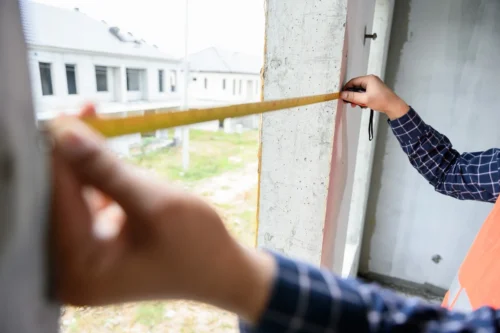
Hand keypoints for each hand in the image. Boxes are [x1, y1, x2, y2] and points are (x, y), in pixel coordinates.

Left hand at [49, 104, 274, 322]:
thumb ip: (107, 169)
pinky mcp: (93, 245)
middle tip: (80, 112)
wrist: (220, 268)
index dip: (60, 155)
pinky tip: (100, 150)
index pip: (57, 202)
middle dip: (70, 154)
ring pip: (70, 195)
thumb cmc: (197, 244)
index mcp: (80, 271)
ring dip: (82, 159)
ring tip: (91, 120)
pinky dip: (93, 174)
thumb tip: (63, 132)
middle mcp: (70, 269)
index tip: (64, 114)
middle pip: (57, 199)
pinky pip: (84, 201)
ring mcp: (81, 258)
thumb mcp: (156, 203)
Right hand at [341, 75, 409, 119]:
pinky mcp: (375, 91)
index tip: (342, 96)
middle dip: (352, 95)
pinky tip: (363, 105)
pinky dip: (362, 99)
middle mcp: (370, 80)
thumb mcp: (364, 99)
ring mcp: (373, 86)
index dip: (346, 88)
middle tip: (349, 103)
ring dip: (357, 98)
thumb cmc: (380, 101)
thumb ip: (352, 96)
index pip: (353, 81)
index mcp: (368, 79)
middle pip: (356, 86)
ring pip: (360, 91)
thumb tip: (341, 94)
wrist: (393, 106)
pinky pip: (365, 94)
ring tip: (357, 105)